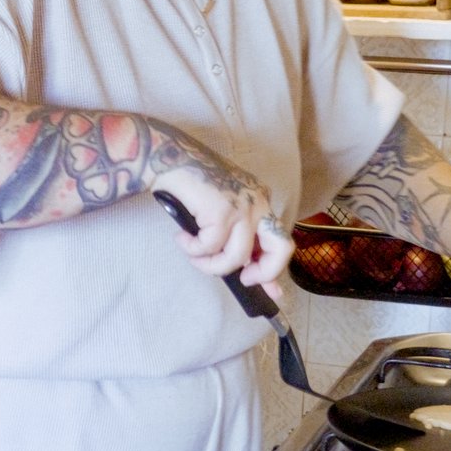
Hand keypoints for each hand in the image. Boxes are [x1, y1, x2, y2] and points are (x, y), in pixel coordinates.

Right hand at [149, 164, 293, 298]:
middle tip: (242, 279)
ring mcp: (242, 206)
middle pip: (281, 248)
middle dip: (264, 273)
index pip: (279, 241)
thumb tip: (245, 274)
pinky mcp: (223, 211)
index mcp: (260, 201)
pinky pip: (209, 248)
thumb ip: (235, 236)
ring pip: (236, 258)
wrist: (169, 157)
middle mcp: (258, 202)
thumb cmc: (191, 183)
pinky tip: (182, 237)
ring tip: (193, 255)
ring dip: (210, 265)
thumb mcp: (221, 210)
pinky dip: (192, 249)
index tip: (273, 293)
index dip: (274, 271)